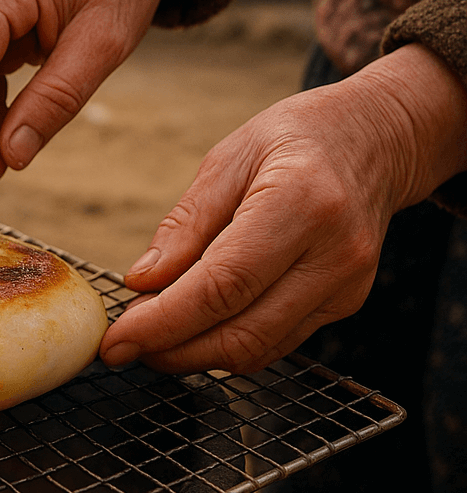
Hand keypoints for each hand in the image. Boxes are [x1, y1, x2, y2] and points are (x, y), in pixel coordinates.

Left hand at [101, 43, 466, 373]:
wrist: (376, 138)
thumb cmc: (295, 137)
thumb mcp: (228, 158)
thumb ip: (185, 225)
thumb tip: (141, 282)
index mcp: (301, 203)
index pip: (222, 286)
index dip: (163, 322)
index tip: (116, 340)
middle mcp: (333, 254)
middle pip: (241, 333)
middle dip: (172, 349)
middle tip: (123, 343)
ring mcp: (347, 286)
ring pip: (258, 349)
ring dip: (195, 354)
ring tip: (150, 334)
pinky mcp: (345, 303)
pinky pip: (276, 342)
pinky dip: (227, 344)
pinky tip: (193, 328)